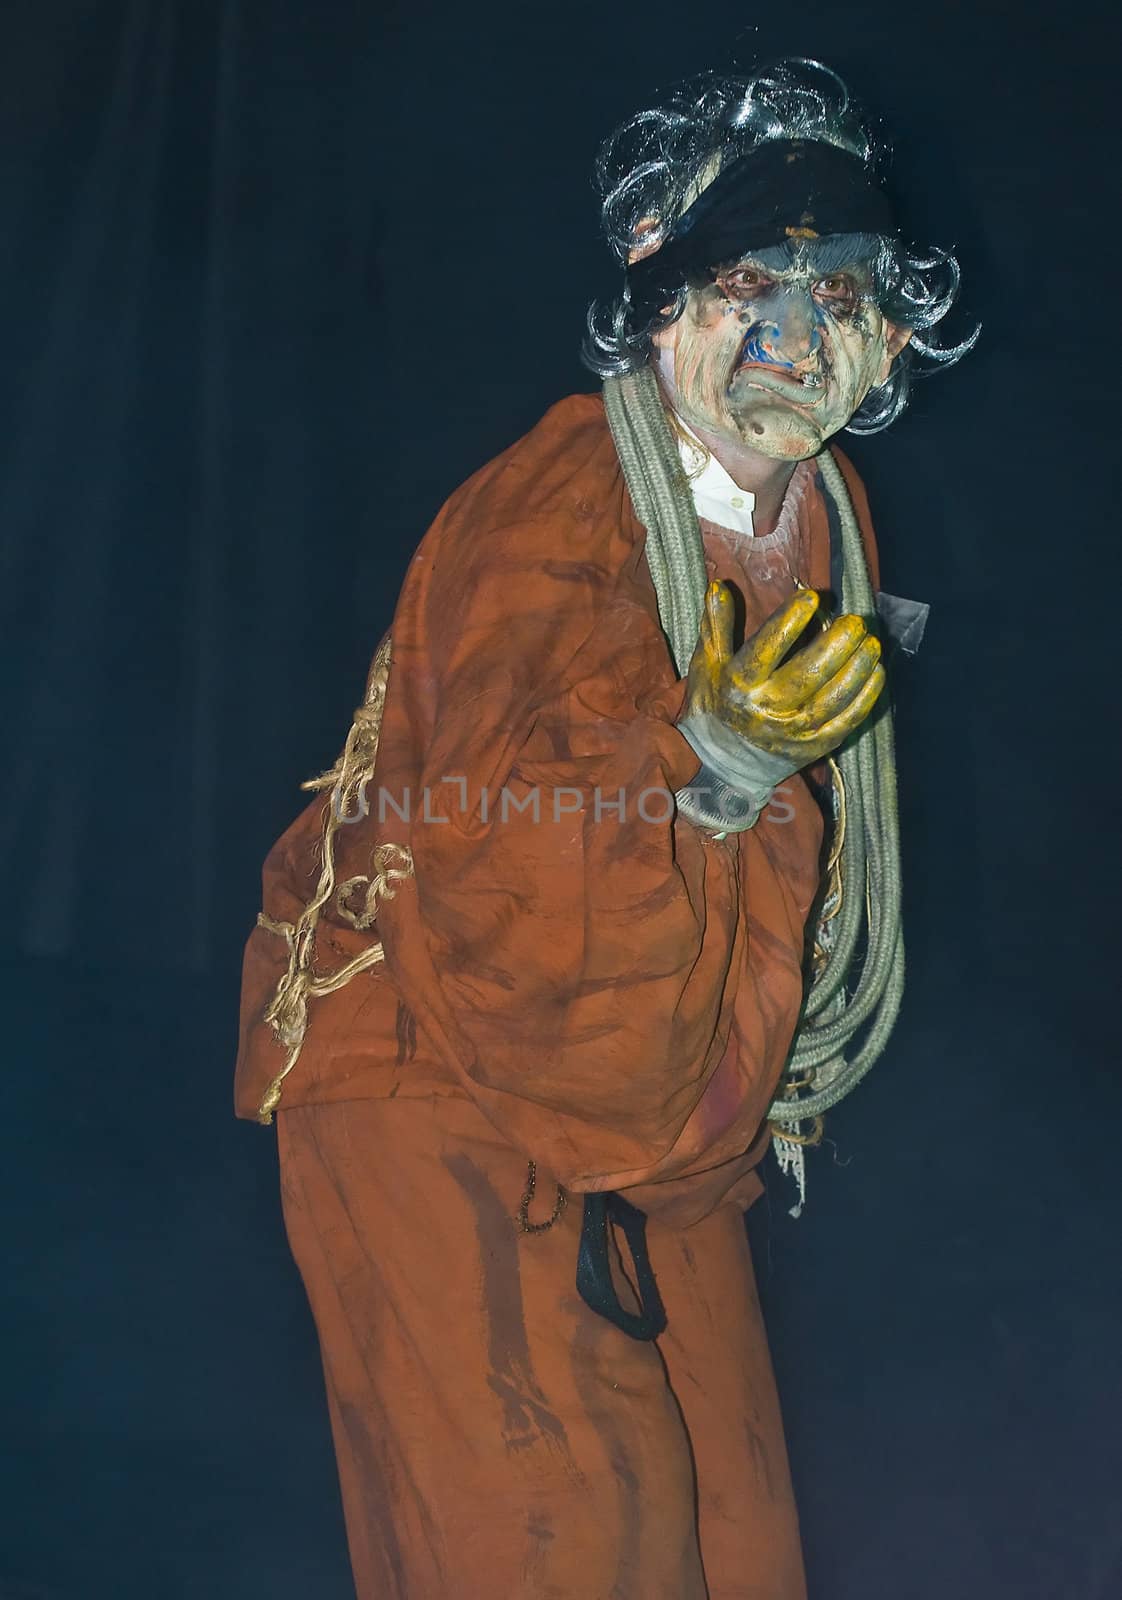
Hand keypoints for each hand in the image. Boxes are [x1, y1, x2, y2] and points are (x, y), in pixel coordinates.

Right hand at [683, 581, 884, 763]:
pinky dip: (865, 697)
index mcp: (739, 684)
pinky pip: (846, 721)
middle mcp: (766, 709)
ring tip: (872, 642)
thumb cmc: (717, 704)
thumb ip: (716, 626)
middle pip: (807, 674)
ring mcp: (793, 731)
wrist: (723, 764)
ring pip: (832, 698)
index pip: (765, 650)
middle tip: (854, 621)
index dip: (788, 623)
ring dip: (858, 668)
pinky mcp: (814, 747)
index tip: (811, 598)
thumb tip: (718, 587)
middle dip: (836, 645)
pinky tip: (876, 672)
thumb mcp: (707, 665)